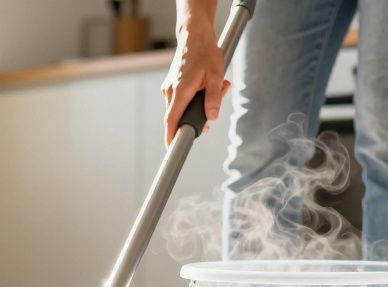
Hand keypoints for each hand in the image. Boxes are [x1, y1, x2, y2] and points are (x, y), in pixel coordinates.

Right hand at [162, 19, 228, 146]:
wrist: (195, 36)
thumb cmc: (206, 53)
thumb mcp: (216, 75)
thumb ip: (214, 98)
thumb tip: (212, 117)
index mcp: (180, 91)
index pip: (171, 120)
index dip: (170, 137)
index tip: (171, 149)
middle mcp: (171, 91)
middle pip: (179, 116)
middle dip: (195, 119)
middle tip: (212, 115)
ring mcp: (170, 88)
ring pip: (182, 108)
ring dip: (198, 106)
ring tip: (218, 89)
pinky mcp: (172, 85)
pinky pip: (181, 100)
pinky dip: (194, 99)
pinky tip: (207, 87)